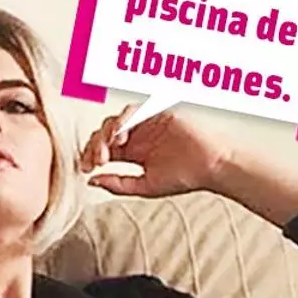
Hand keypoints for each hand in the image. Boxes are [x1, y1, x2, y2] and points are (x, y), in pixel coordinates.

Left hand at [78, 104, 232, 197]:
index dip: (90, 155)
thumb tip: (91, 180)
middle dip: (94, 146)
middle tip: (95, 162)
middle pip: (103, 132)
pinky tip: (120, 138)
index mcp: (134, 151)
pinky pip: (132, 111)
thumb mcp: (145, 186)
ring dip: (104, 135)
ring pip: (114, 120)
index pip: (103, 147)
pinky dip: (121, 122)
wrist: (211, 166)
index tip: (86, 169)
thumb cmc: (185, 177)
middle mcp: (138, 134)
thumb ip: (118, 183)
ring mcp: (146, 122)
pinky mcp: (157, 111)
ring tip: (105, 153)